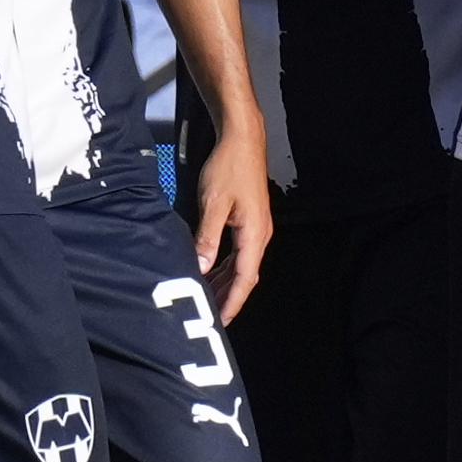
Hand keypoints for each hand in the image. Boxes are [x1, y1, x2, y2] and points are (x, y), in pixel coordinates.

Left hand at [190, 113, 274, 322]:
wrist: (243, 140)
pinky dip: (226, 266)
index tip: (222, 321)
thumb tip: (201, 268)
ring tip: (208, 298)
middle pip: (245, 275)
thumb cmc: (229, 167)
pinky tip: (212, 272)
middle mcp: (260, 235)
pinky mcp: (249, 221)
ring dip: (226, 282)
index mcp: (254, 234)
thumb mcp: (213, 204)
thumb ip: (207, 238)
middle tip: (210, 316)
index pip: (244, 278)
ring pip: (242, 265)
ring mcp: (256, 228)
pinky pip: (239, 252)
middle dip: (228, 297)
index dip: (233, 302)